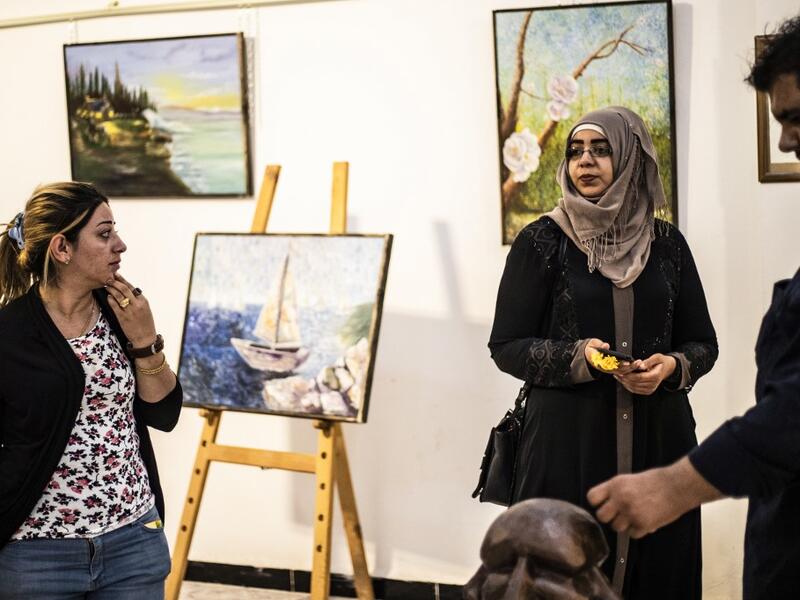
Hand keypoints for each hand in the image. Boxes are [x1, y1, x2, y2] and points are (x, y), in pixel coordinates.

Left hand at [105, 273, 156, 346]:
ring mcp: (130, 311)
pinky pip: (115, 306)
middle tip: (108, 278)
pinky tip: (108, 296)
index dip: (123, 280)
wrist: (145, 338)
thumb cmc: (145, 324)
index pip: (131, 287)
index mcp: (143, 301)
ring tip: (106, 285)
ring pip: (118, 296)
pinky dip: (110, 300)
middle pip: (124, 289)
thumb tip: (129, 290)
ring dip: (111, 289)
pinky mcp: (123, 317)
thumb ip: (138, 300)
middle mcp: (137, 304)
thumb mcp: (145, 310)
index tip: (116, 275)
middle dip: (115, 282)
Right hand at [584, 339, 641, 374]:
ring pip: (622, 372)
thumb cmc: (592, 349)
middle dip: (629, 367)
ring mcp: (610, 369)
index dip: (619, 364)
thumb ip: (599, 345)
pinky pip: (623, 371)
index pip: (611, 365)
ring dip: (631, 368)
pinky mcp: (614, 369)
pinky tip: (636, 366)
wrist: (589, 353)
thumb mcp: (593, 345)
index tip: (626, 363)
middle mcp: (606, 368)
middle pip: (619, 370)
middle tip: (637, 362)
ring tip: (638, 364)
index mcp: (600, 363)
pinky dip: (630, 369)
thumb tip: (606, 346)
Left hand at [587, 457, 722, 537]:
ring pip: (616, 527)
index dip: (597, 503)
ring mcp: (631, 512)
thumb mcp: (629, 479)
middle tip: (619, 514)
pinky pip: (632, 534)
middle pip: (601, 516)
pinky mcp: (643, 524)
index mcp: (615, 485)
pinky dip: (637, 531)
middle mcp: (620, 499)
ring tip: (635, 516)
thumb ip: (616, 491)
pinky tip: (645, 521)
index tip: (603, 504)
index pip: (592, 498)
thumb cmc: (656, 480)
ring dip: (624, 525)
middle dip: (609, 517)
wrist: (677, 486)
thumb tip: (606, 504)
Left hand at [613, 353, 675, 394]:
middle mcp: (653, 384)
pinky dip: (628, 385)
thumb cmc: (661, 362)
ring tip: (618, 376)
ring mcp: (650, 389)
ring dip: (624, 382)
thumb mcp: (657, 357)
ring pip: (634, 388)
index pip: (639, 377)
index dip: (629, 375)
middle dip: (624, 378)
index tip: (621, 372)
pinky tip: (623, 380)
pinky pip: (635, 390)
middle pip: (635, 383)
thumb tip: (641, 365)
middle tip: (616, 373)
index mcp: (655, 376)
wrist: (667, 368)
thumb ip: (648, 361)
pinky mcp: (647, 391)